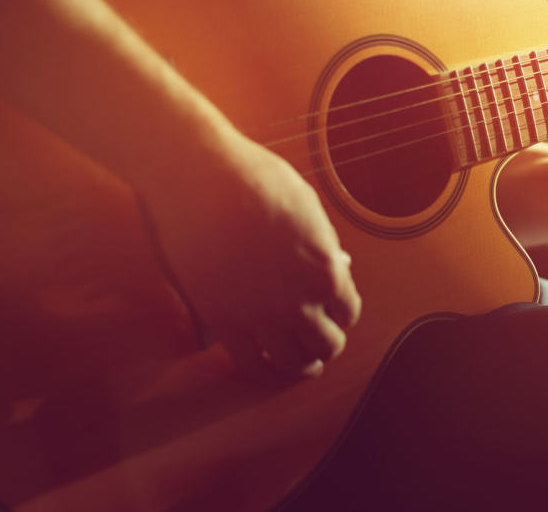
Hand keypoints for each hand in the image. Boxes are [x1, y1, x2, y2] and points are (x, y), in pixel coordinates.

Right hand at [139, 134, 361, 382]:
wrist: (199, 177)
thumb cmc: (253, 180)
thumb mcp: (306, 208)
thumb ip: (321, 244)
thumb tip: (334, 266)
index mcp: (326, 269)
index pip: (348, 312)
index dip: (341, 315)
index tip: (332, 315)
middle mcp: (300, 299)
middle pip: (327, 345)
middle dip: (326, 345)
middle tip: (318, 344)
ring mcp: (262, 315)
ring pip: (293, 363)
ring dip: (300, 366)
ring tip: (299, 364)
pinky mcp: (223, 322)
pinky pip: (250, 364)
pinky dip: (262, 370)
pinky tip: (263, 363)